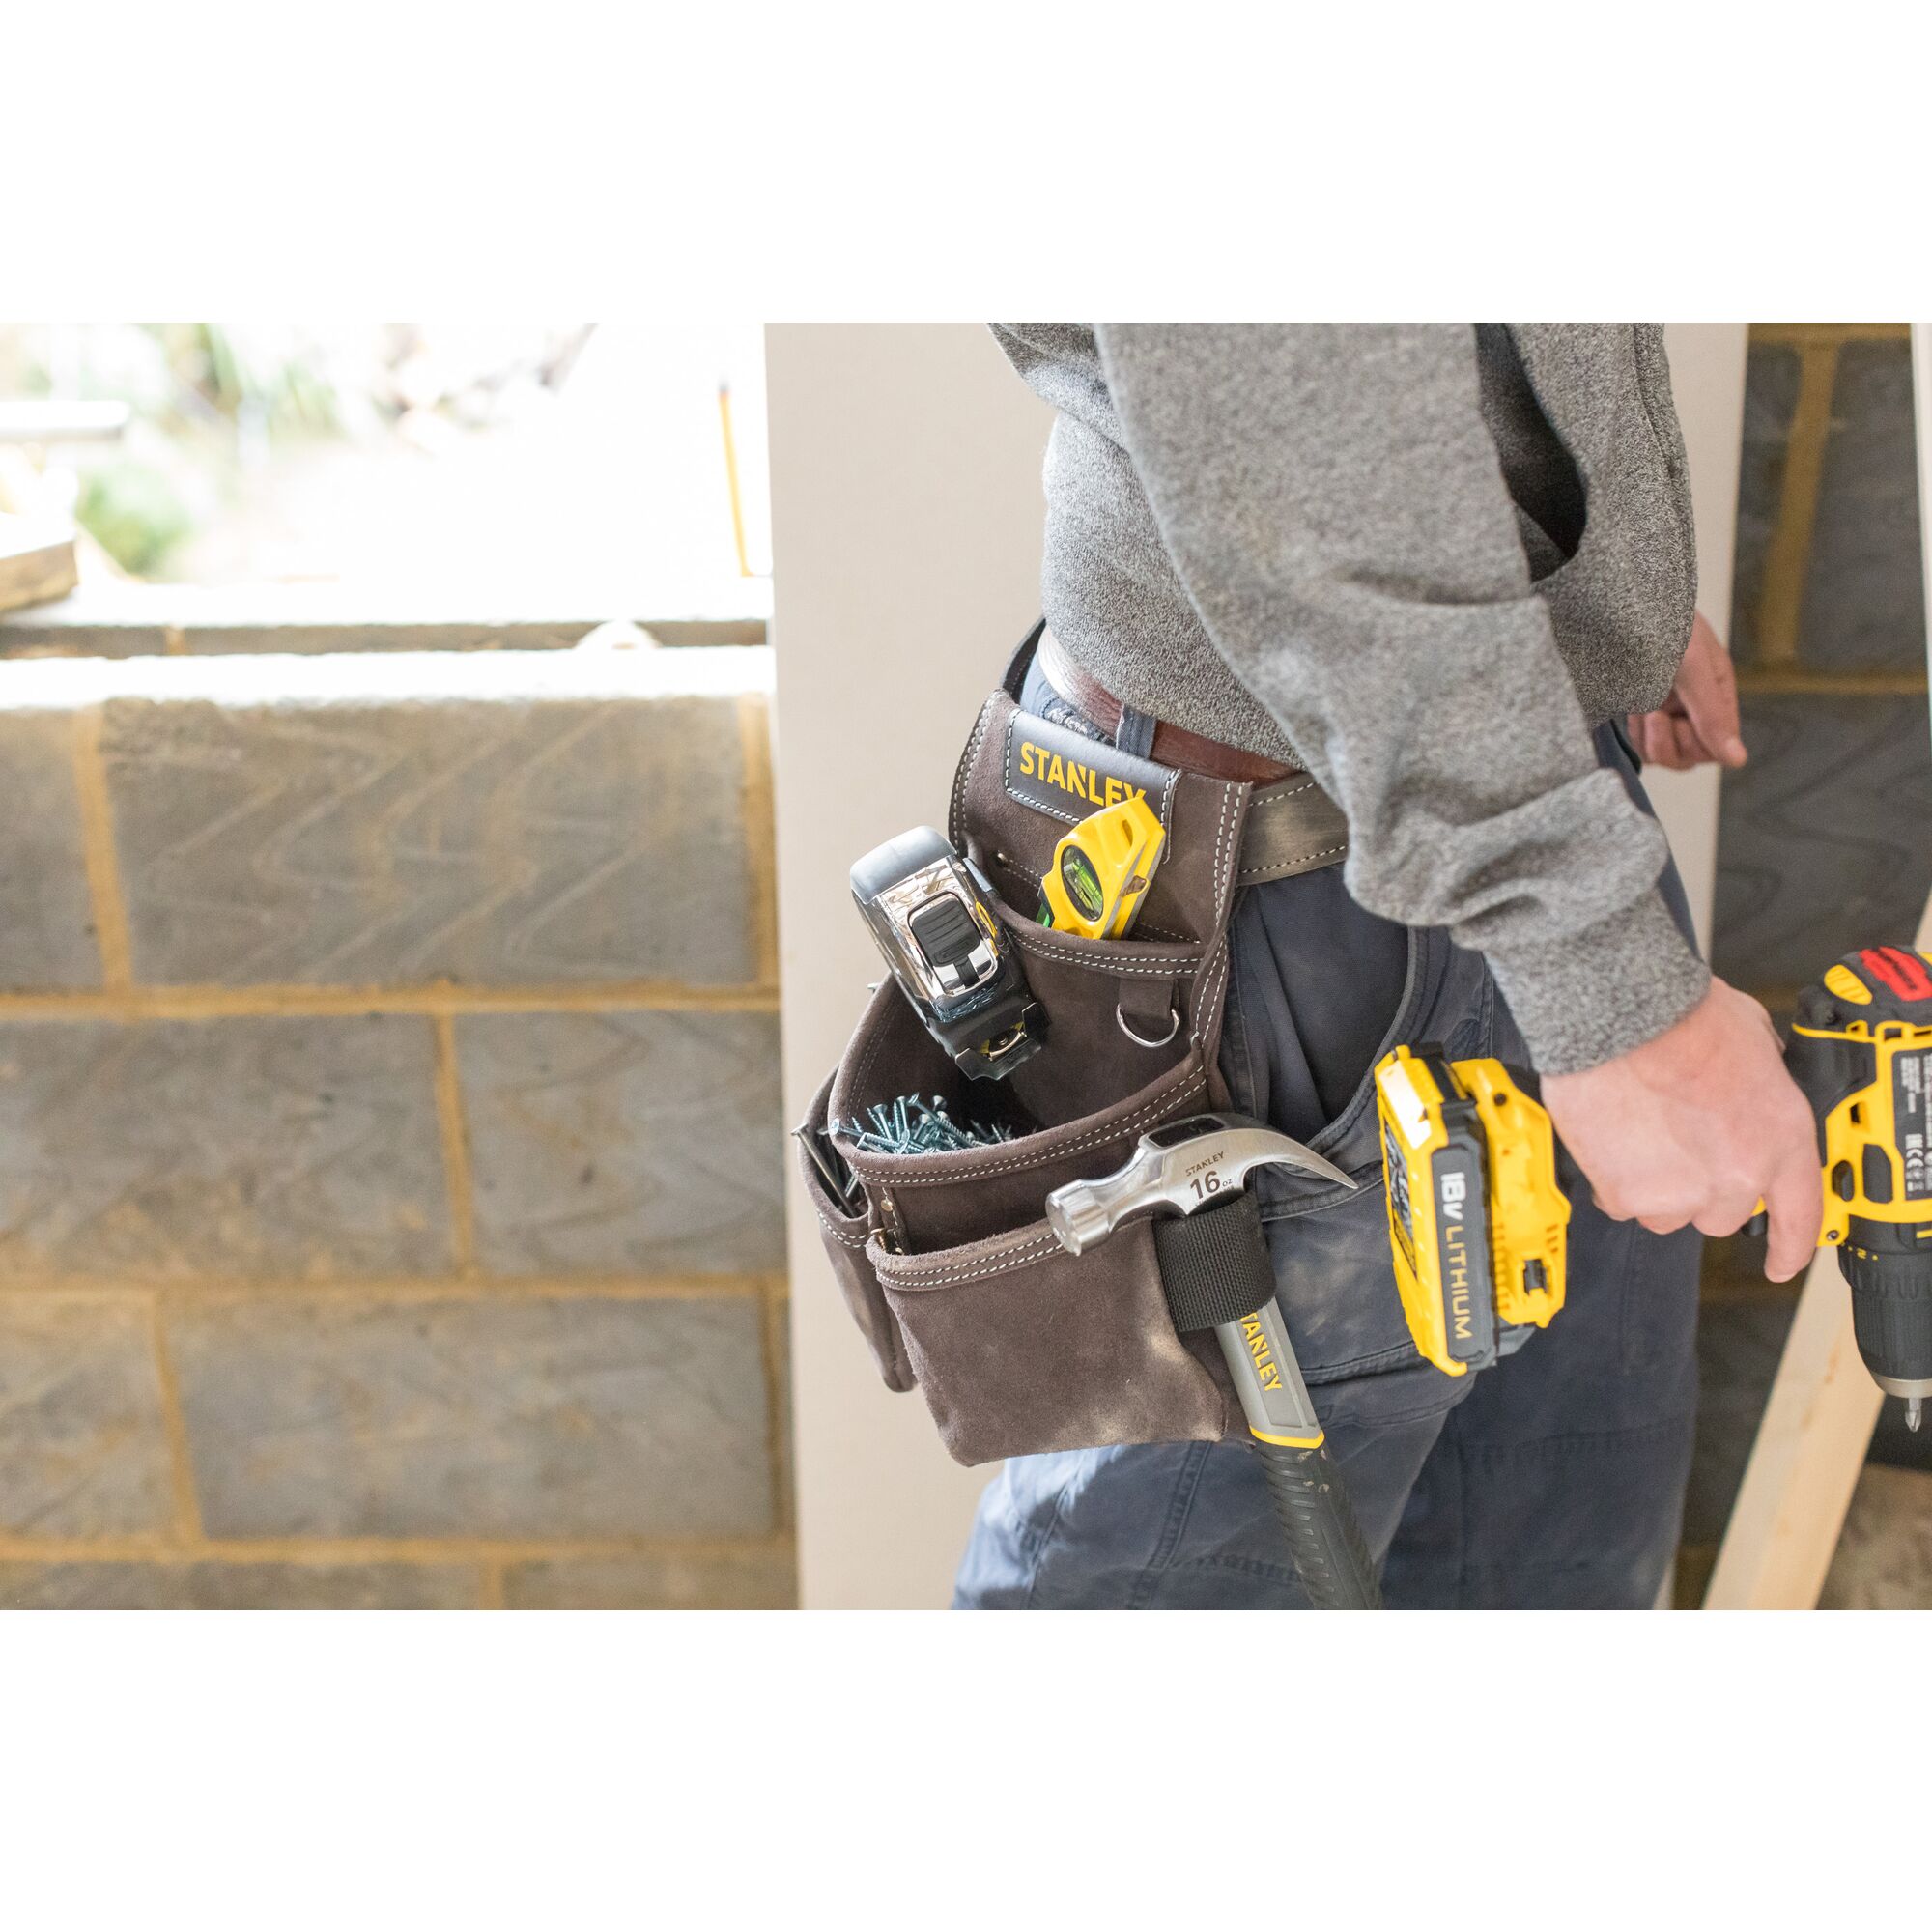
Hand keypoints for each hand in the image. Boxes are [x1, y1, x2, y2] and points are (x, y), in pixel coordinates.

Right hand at [1541, 979, 1821, 1280]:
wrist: (1620, 1017)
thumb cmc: (1681, 1015)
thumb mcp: (1754, 1037)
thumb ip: (1763, 1078)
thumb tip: (1754, 1082)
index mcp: (1781, 1138)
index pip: (1799, 1214)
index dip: (1791, 1246)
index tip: (1781, 1262)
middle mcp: (1736, 1176)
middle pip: (1721, 1215)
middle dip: (1701, 1188)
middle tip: (1677, 1146)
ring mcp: (1680, 1191)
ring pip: (1667, 1212)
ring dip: (1655, 1184)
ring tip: (1638, 1134)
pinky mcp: (1626, 1193)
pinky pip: (1619, 1201)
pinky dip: (1613, 1176)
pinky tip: (1611, 1136)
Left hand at [1626, 612, 1746, 770]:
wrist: (1615, 603)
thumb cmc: (1662, 624)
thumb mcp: (1692, 667)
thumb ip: (1712, 714)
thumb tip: (1738, 760)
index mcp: (1715, 693)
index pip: (1716, 745)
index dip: (1698, 744)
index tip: (1679, 721)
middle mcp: (1691, 707)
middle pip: (1688, 757)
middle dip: (1670, 744)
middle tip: (1653, 713)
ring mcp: (1662, 712)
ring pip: (1661, 755)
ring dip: (1648, 739)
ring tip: (1641, 708)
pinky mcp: (1633, 714)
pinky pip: (1637, 745)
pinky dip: (1632, 735)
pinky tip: (1627, 711)